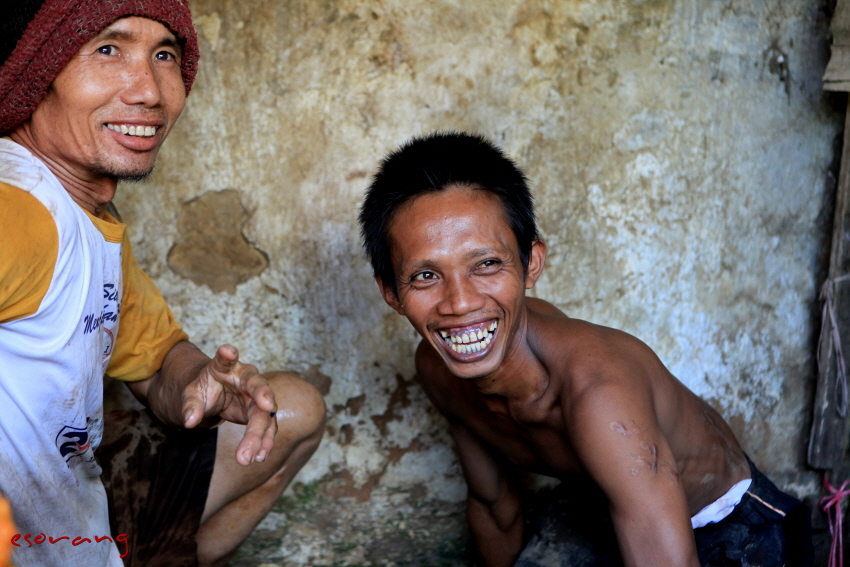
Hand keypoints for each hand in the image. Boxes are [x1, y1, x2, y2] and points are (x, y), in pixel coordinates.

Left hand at [182, 344, 277, 464]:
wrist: (216, 394)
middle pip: (258, 387)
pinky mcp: (261, 415)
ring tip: (249, 455)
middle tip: (265, 406)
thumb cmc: (205, 388)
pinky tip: (258, 457)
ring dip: (259, 434)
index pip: (227, 360)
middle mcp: (249, 380)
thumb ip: (190, 405)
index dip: (227, 355)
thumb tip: (189, 421)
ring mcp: (258, 398)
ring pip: (265, 414)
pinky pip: (266, 429)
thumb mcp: (192, 394)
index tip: (227, 351)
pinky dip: (263, 443)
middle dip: (264, 396)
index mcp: (228, 368)